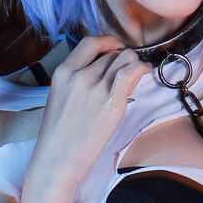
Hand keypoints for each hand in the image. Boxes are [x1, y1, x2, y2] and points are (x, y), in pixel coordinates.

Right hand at [27, 35, 150, 192]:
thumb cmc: (58, 135)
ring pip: (124, 58)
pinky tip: (145, 72)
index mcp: (63, 72)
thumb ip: (79, 81)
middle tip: (126, 73)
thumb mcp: (61, 98)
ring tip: (135, 76)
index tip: (114, 48)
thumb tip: (105, 70)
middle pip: (111, 53)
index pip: (89, 43)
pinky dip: (141, 68)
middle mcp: (80, 75)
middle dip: (122, 59)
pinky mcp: (111, 102)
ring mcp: (96, 87)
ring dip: (133, 63)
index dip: (107, 42)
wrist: (57, 159)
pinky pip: (131, 72)